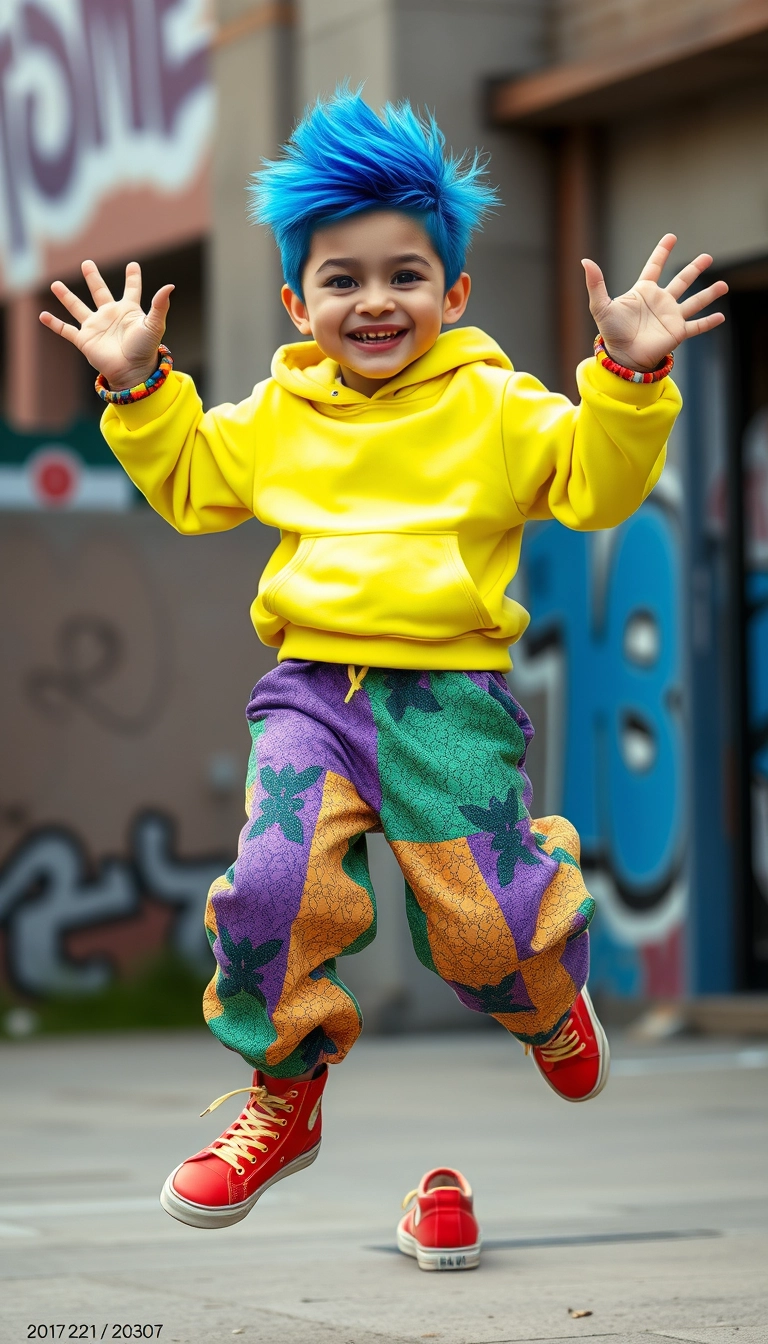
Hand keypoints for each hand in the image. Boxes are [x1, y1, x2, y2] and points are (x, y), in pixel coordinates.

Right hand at [39, 260, 173, 388]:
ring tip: (55, 284)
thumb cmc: (145, 350)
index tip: (133, 265)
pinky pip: (66, 330)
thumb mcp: (154, 325)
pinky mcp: (85, 340)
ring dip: (66, 296)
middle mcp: (110, 316)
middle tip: (87, 263)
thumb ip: (160, 306)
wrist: (132, 372)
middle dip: (93, 278)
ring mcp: (96, 327)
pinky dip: (54, 324)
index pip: (131, 290)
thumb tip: (170, 286)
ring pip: (78, 307)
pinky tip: (42, 316)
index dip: (133, 278)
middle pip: (100, 292)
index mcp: (128, 311)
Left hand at [582, 233, 727, 372]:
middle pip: (681, 281)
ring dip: (709, 293)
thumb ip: (596, 283)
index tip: (671, 237)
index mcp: (644, 291)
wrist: (622, 356)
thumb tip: (585, 260)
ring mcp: (670, 317)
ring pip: (694, 301)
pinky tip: (721, 317)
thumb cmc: (611, 333)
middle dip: (694, 269)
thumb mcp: (601, 305)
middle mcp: (660, 302)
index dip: (662, 252)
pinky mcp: (678, 333)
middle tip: (707, 257)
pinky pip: (696, 326)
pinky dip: (708, 322)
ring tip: (724, 285)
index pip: (654, 266)